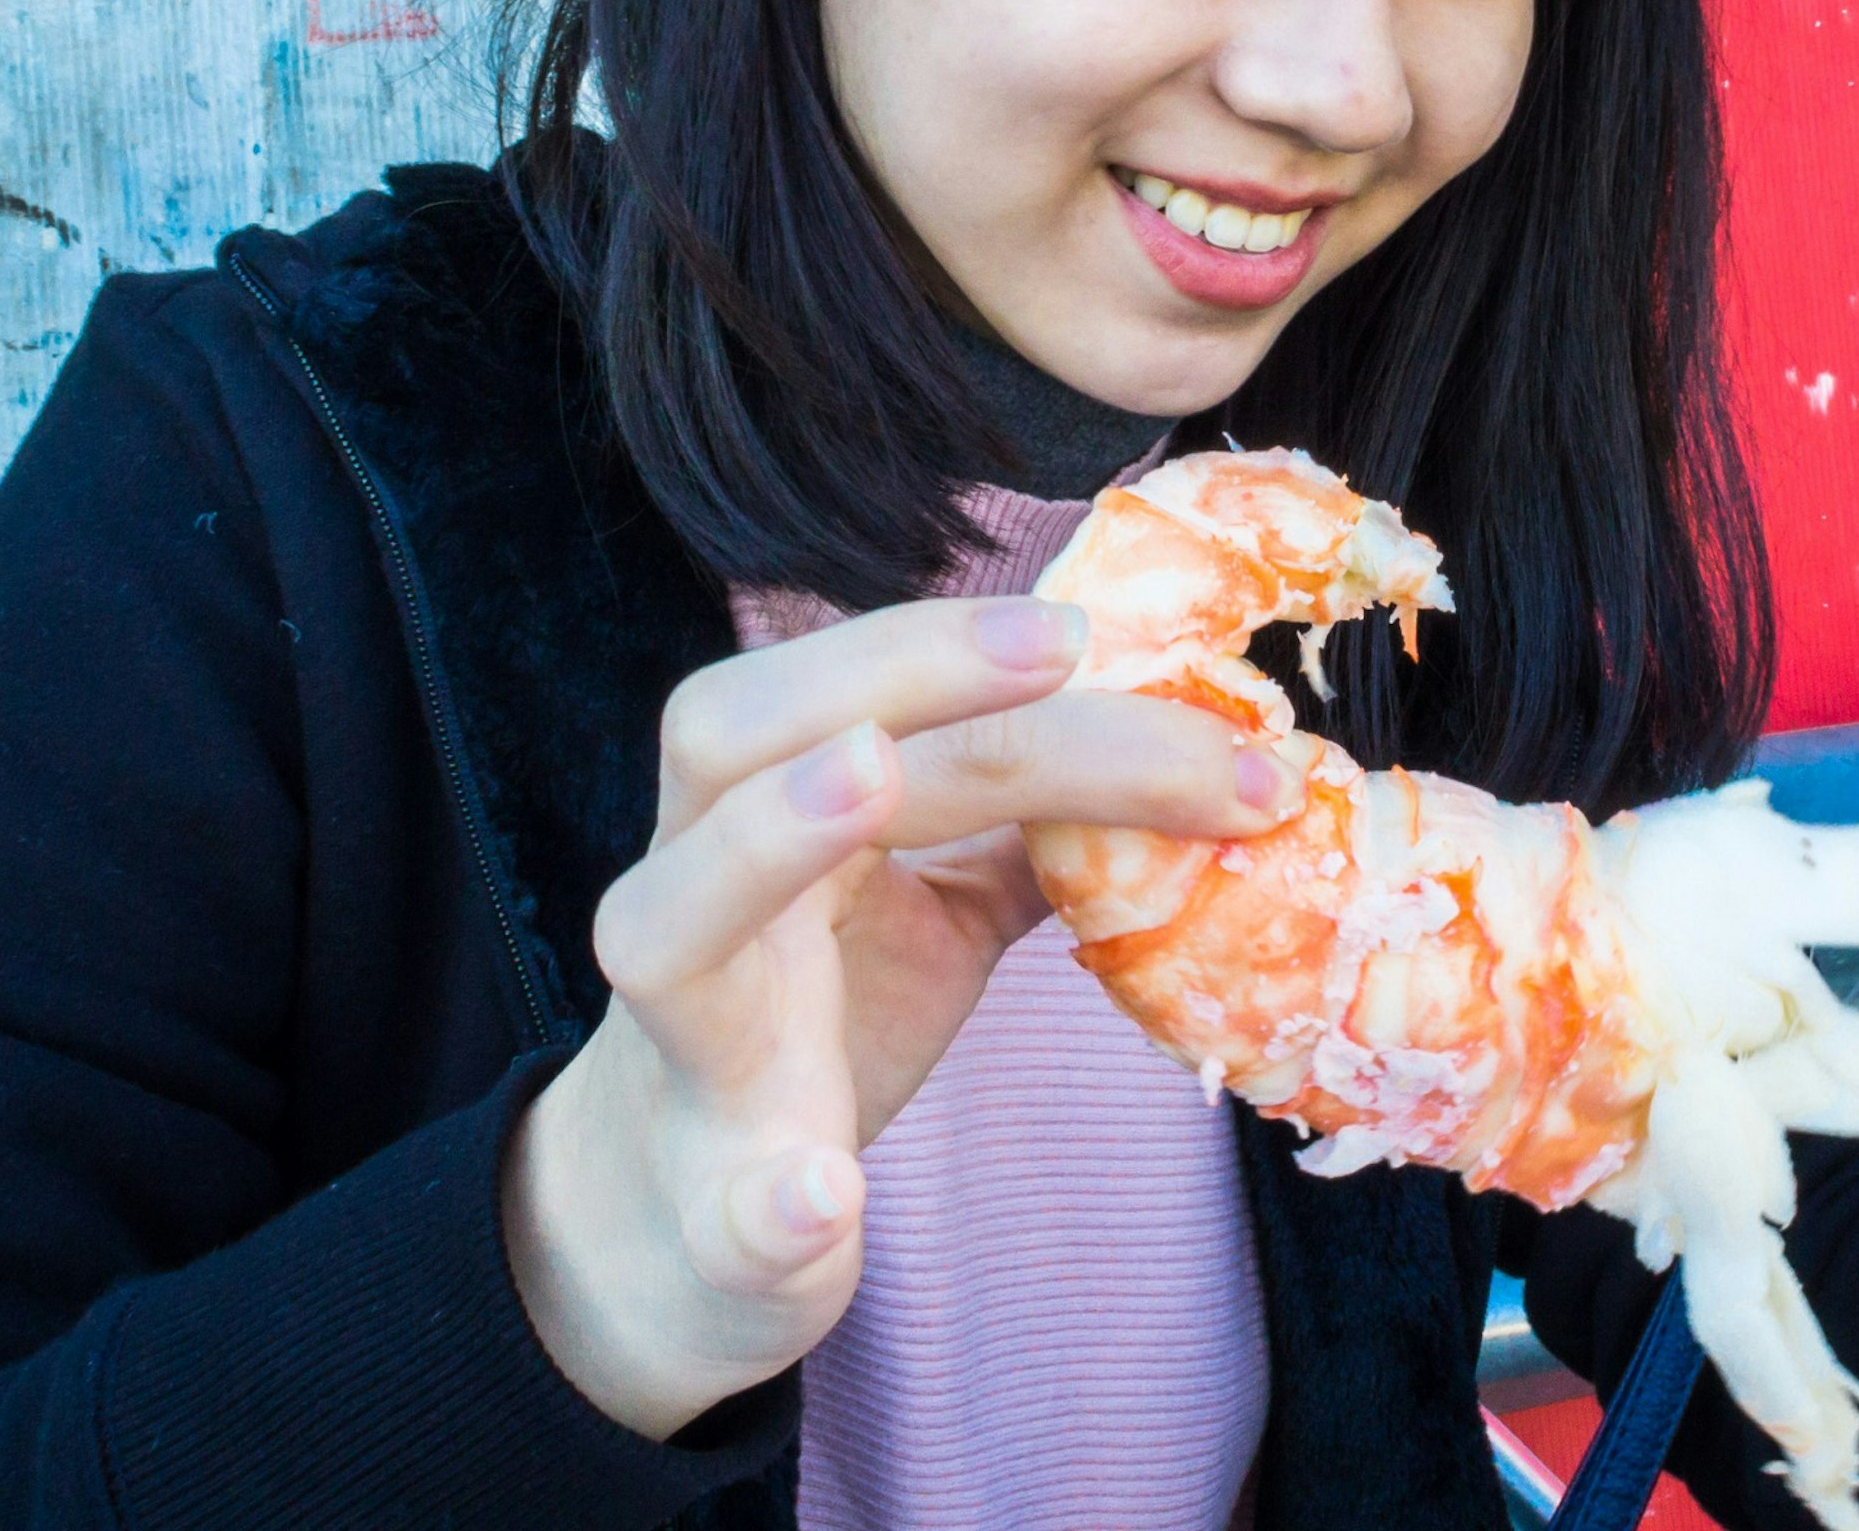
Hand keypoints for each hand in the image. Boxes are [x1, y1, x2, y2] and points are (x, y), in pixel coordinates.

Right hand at [501, 595, 1290, 1434]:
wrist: (691, 1230)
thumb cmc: (825, 1024)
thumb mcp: (937, 905)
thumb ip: (1028, 824)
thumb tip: (1193, 748)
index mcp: (764, 811)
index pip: (851, 689)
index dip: (978, 649)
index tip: (1111, 628)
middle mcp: (698, 897)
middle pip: (733, 734)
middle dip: (892, 669)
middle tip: (1058, 642)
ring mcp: (688, 1050)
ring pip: (666, 924)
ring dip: (770, 836)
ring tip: (875, 774)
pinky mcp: (713, 1207)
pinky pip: (731, 1198)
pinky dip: (773, 1201)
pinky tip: (826, 1195)